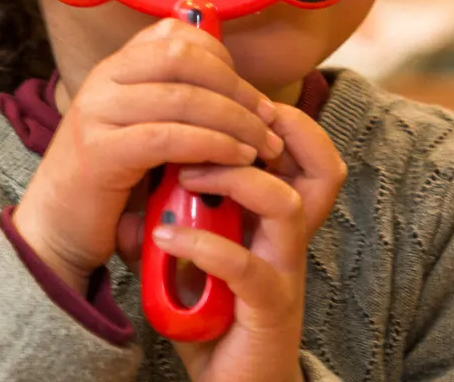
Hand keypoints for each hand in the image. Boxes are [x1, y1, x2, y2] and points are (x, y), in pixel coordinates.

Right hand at [13, 19, 281, 294]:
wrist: (56, 227)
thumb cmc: (110, 179)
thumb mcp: (141, 126)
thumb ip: (172, 100)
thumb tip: (229, 79)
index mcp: (116, 67)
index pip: (175, 35)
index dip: (221, 56)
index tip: (249, 92)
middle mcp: (103, 79)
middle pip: (182, 57)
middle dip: (235, 86)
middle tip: (268, 117)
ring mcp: (97, 112)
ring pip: (182, 97)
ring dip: (235, 120)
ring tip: (263, 145)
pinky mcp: (100, 153)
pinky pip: (168, 137)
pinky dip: (212, 144)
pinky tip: (237, 158)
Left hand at [148, 104, 345, 381]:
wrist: (229, 381)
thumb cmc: (212, 312)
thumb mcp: (188, 253)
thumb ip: (171, 217)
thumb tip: (133, 186)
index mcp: (276, 215)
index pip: (308, 152)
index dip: (280, 118)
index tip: (222, 100)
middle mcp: (290, 236)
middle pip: (320, 167)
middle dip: (268, 134)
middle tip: (209, 124)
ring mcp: (284, 270)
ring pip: (283, 203)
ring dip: (232, 180)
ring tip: (186, 176)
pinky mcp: (269, 308)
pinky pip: (246, 267)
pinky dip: (204, 246)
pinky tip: (167, 241)